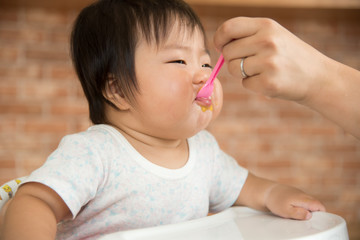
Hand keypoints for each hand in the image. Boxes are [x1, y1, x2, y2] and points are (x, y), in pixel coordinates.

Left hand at [213, 17, 329, 103]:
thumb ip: (248, 35)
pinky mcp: (269, 83)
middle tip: (250, 62)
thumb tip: (219, 45)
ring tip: (261, 71)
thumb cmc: (290, 56)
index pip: (229, 27)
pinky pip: (245, 84)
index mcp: (266, 26)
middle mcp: (267, 41)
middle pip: (228, 52)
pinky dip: (253, 85)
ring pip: (233, 69)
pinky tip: (269, 80)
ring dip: (242, 73)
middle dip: (233, 59)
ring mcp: (268, 63)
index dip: (219, 38)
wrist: (318, 77)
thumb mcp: (274, 35)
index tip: (220, 46)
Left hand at [265, 184, 325, 219]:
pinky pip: (302, 202)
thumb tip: (310, 215)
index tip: (317, 221)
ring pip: (308, 203)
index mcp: (304, 199)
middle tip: (307, 221)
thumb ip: (299, 214)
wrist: (265, 191)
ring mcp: (299, 194)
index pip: (320, 206)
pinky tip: (293, 211)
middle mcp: (303, 195)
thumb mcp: (286, 211)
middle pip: (315, 205)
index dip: (322, 214)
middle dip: (314, 213)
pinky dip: (300, 207)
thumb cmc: (275, 201)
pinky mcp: (294, 195)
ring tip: (298, 215)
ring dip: (306, 210)